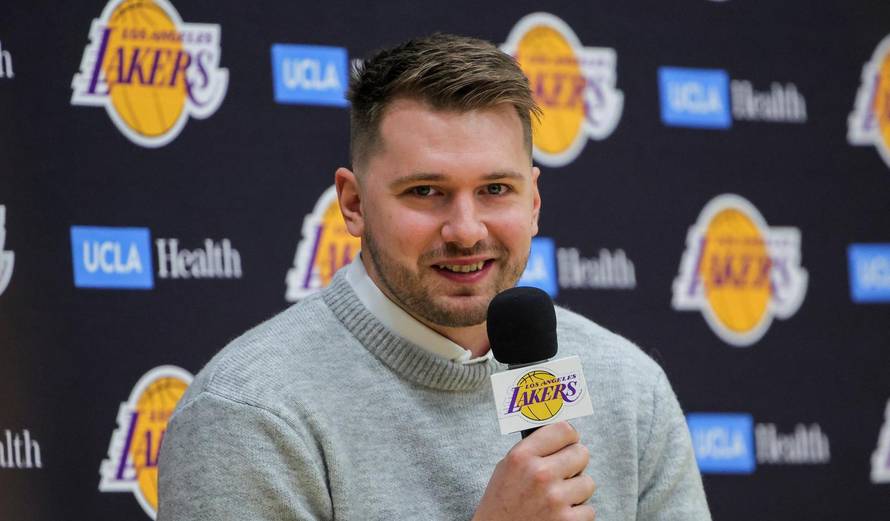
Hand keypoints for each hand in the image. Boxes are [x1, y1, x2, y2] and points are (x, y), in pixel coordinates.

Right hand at [472, 422, 595, 520]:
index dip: (569, 437)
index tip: (568, 443)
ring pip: (588, 482)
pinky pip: (589, 509)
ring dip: (576, 491)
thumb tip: (561, 435)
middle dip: (575, 463)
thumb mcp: (507, 468)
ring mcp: (555, 499)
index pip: (564, 430)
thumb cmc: (501, 504)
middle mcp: (540, 474)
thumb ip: (532, 450)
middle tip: (564, 473)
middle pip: (581, 453)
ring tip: (558, 498)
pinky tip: (559, 515)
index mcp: (522, 457)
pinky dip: (577, 514)